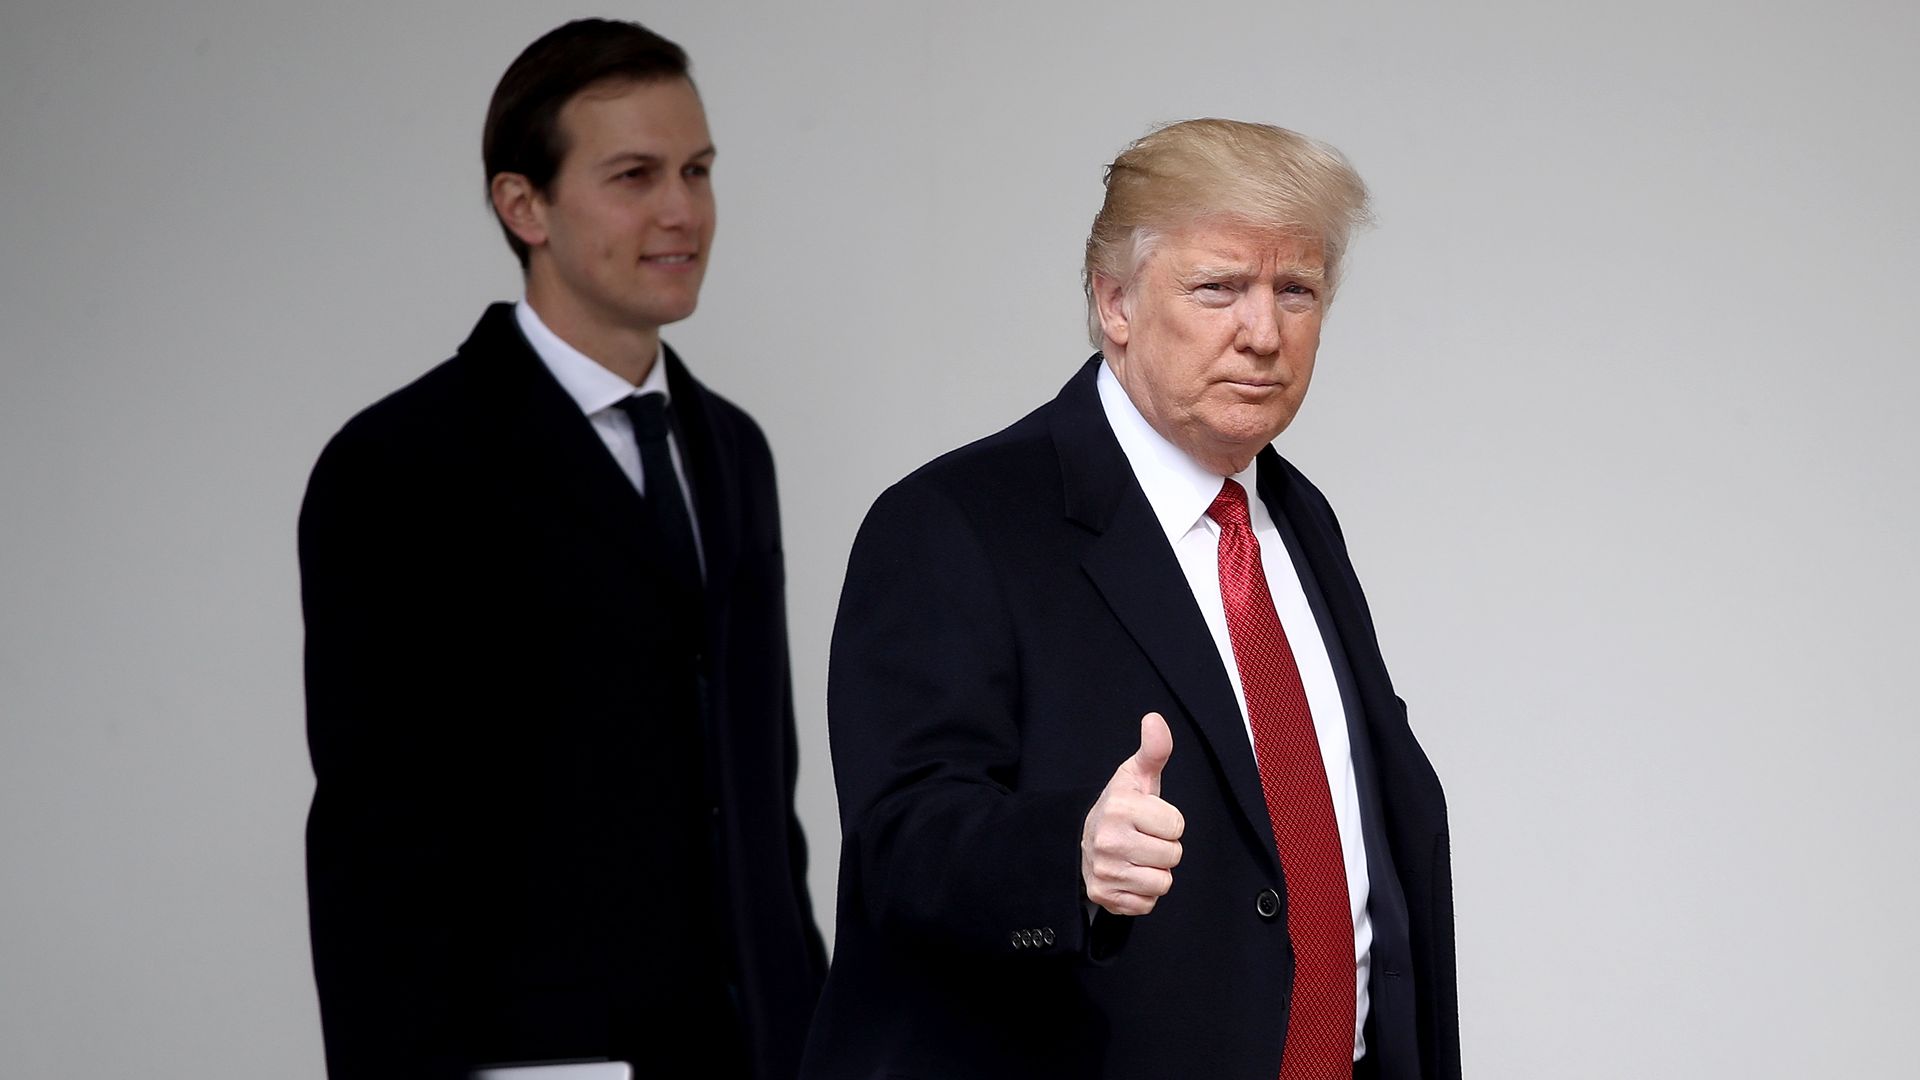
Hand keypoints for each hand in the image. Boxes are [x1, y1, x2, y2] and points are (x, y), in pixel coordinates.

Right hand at [1080, 712, 1184, 915]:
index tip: (1149, 818)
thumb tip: (1155, 719)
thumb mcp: (1135, 777)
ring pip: (1162, 882)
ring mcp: (1105, 872)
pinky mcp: (1105, 897)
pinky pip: (1148, 904)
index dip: (1168, 822)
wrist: (1082, 840)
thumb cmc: (1120, 807)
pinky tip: (1129, 875)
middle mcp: (1108, 840)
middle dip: (1164, 848)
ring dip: (1156, 872)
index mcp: (1119, 807)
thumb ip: (1153, 750)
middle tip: (1143, 839)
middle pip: (1173, 855)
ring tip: (1137, 857)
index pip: (1176, 825)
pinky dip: (1143, 893)